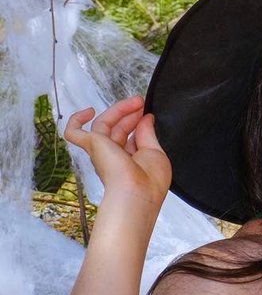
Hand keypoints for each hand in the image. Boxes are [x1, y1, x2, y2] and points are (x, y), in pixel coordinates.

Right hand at [63, 96, 170, 210]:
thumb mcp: (155, 152)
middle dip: (129, 114)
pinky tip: (88, 111)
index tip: (146, 113)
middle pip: (117, 129)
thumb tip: (147, 118)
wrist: (137, 192)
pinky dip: (76, 119)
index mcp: (127, 161)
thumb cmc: (149, 182)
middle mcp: (112, 157)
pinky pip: (73, 132)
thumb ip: (148, 134)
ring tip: (136, 101)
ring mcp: (101, 151)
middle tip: (141, 103)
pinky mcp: (91, 145)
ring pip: (103, 124)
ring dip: (119, 110)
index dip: (136, 122)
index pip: (128, 137)